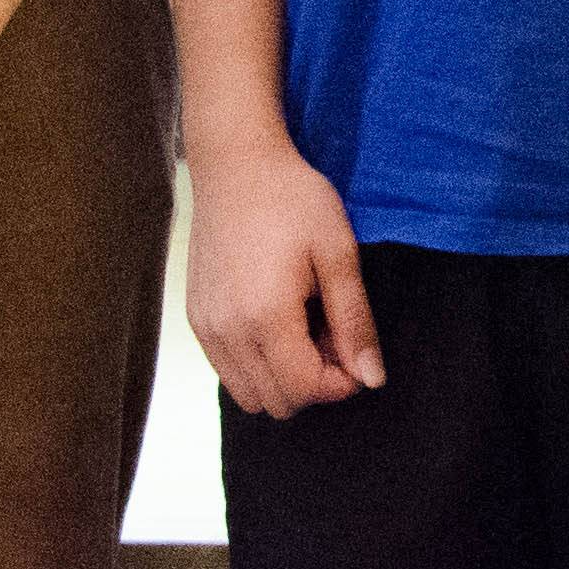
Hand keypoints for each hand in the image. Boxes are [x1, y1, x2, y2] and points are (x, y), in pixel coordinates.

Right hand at [190, 135, 385, 417]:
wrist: (237, 165)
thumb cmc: (294, 200)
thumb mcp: (339, 254)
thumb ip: (355, 322)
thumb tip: (372, 379)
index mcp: (265, 317)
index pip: (303, 390)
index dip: (339, 382)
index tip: (354, 348)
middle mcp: (227, 333)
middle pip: (275, 402)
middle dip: (313, 380)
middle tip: (331, 331)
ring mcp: (206, 328)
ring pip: (248, 394)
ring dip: (283, 376)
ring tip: (305, 325)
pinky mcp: (196, 318)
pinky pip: (227, 370)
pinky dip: (257, 363)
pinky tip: (277, 318)